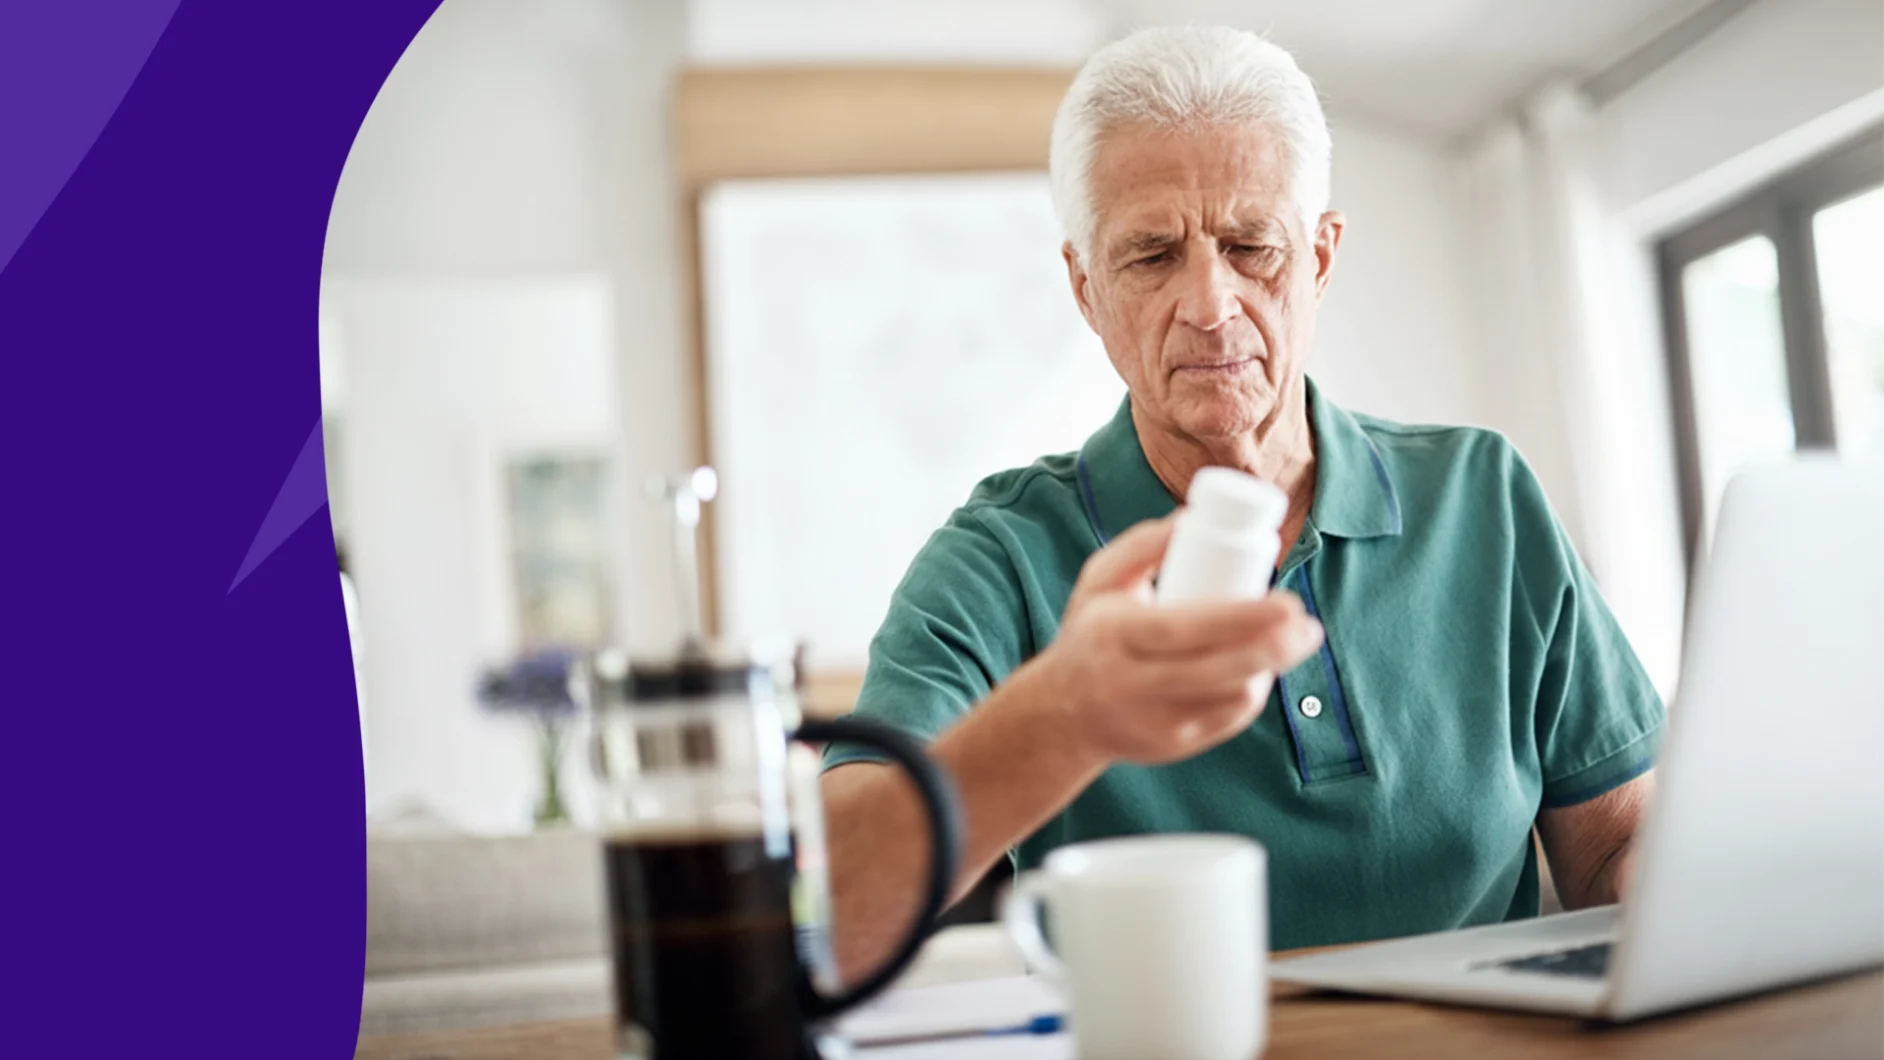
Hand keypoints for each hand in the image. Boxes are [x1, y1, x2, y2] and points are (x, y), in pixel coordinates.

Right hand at [1035, 514, 1324, 765]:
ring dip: (1268, 669)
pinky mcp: (1171, 747)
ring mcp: (1152, 722)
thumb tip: (1193, 517)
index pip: (1186, 628)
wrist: (1061, 714)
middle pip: (1216, 670)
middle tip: (1310, 625)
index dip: (1243, 617)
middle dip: (1274, 648)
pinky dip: (1251, 694)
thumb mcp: (1099, 582)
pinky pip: (1226, 722)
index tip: (1287, 602)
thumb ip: (1140, 546)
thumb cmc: (1091, 634)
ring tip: (1292, 641)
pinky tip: (1263, 671)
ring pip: (1227, 700)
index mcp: (1116, 635)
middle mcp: (1131, 683)